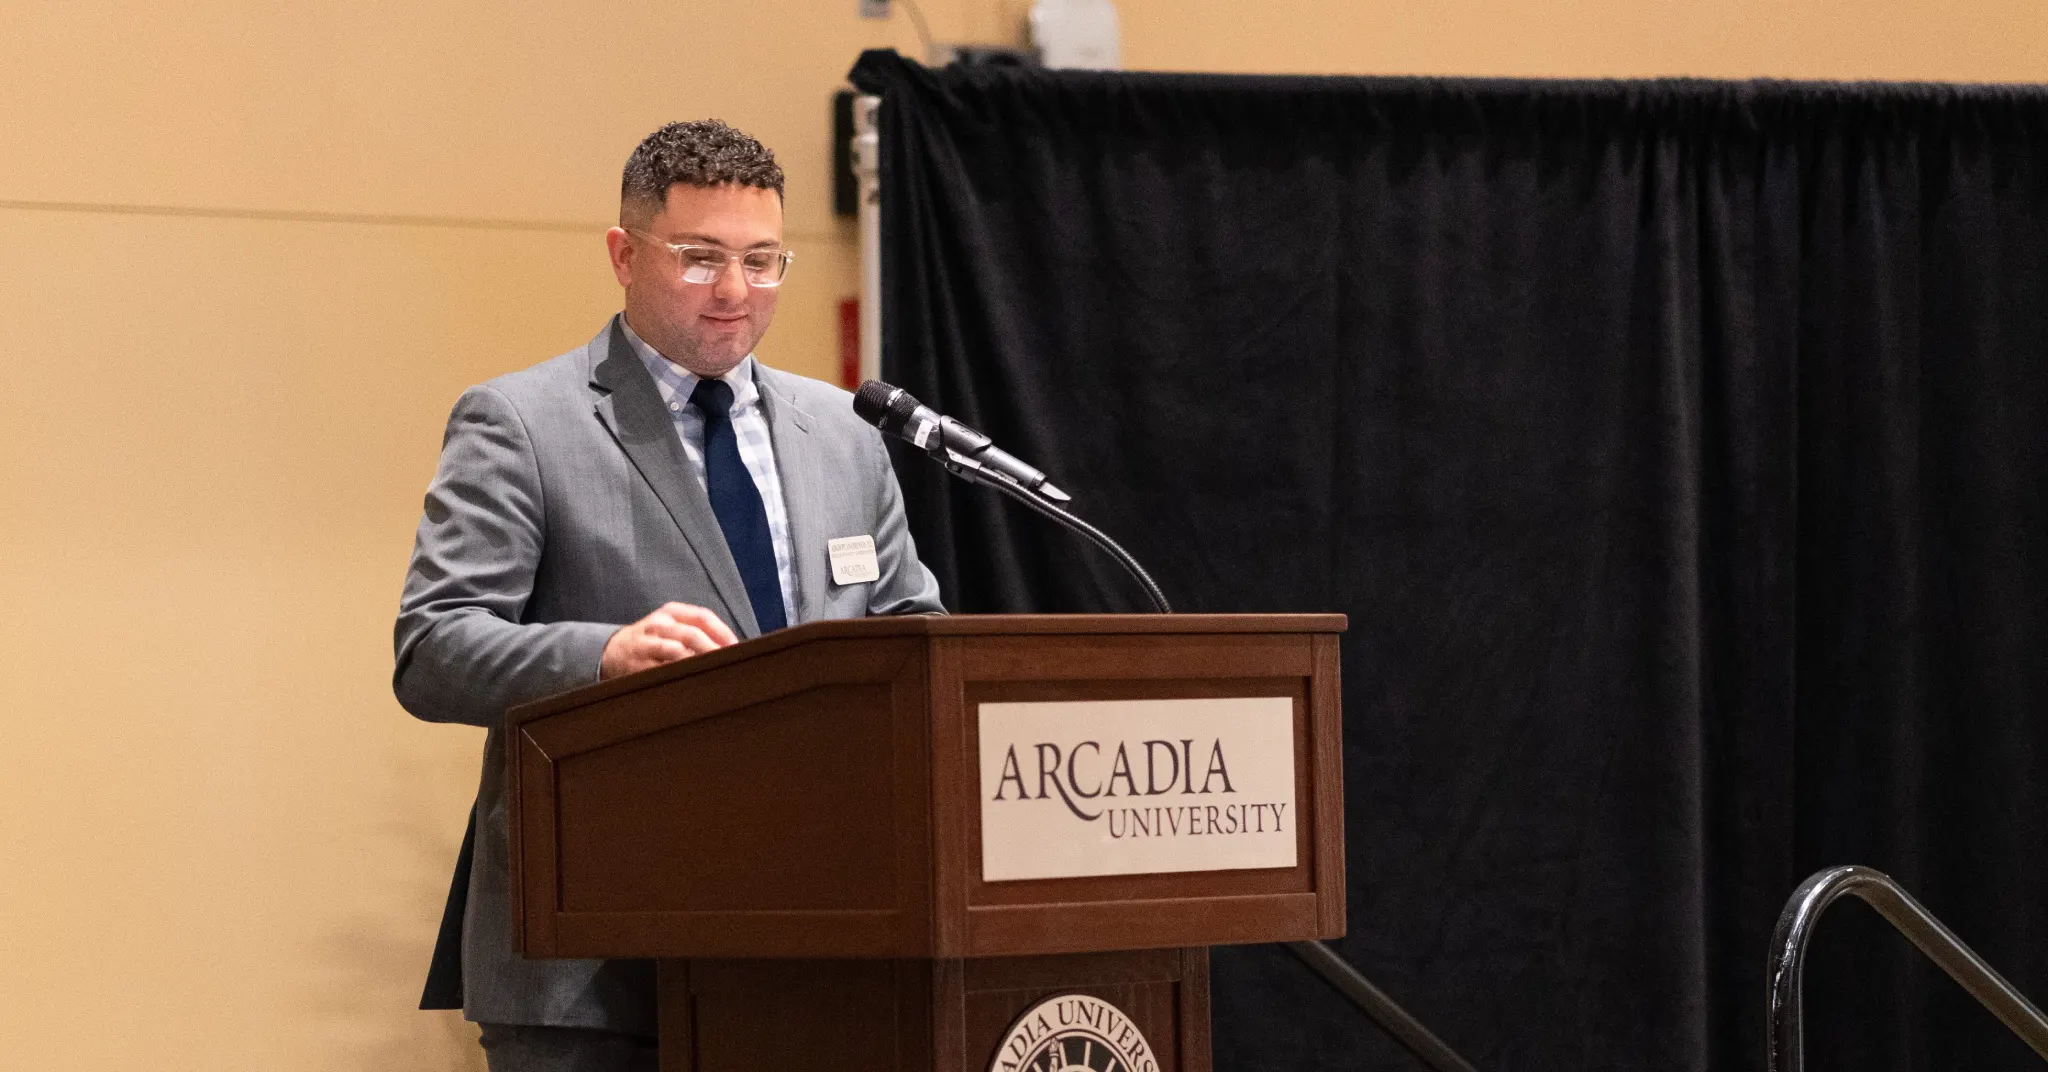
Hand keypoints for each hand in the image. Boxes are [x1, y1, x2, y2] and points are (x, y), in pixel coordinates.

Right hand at [600, 602, 738, 679]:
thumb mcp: (672, 627)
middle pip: (691, 634)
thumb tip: (732, 649)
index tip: (737, 648)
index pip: (702, 616)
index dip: (722, 632)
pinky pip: (661, 670)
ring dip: (698, 662)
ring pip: (676, 651)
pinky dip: (679, 675)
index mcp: (671, 612)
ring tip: (714, 672)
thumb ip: (698, 633)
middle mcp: (658, 625)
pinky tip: (692, 681)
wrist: (613, 651)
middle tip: (730, 663)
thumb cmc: (653, 640)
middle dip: (713, 649)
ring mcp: (646, 644)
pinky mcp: (638, 664)